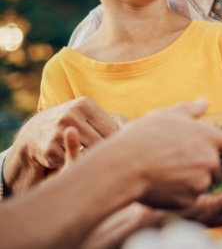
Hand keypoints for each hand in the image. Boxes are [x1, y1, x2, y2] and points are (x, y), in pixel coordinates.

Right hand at [3, 97, 118, 194]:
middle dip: (106, 152)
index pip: (111, 129)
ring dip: (93, 160)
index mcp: (84, 104)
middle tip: (111, 160)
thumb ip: (114, 121)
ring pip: (87, 154)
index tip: (121, 149)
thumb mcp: (90, 114)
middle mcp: (70, 115)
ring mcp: (57, 132)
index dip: (117, 142)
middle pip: (100, 142)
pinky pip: (71, 163)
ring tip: (97, 162)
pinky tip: (77, 163)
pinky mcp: (49, 150)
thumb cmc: (76, 121)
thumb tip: (138, 132)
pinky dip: (76, 165)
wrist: (37, 130)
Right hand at [117, 100, 221, 209]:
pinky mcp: (189, 198)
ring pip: (202, 184)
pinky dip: (179, 195)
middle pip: (216, 168)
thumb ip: (189, 111)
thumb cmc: (141, 138)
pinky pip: (189, 198)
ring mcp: (201, 180)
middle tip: (174, 162)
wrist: (122, 167)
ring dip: (190, 181)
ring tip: (164, 172)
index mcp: (208, 137)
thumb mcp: (166, 116)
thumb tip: (204, 102)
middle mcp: (210, 159)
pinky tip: (161, 185)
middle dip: (203, 168)